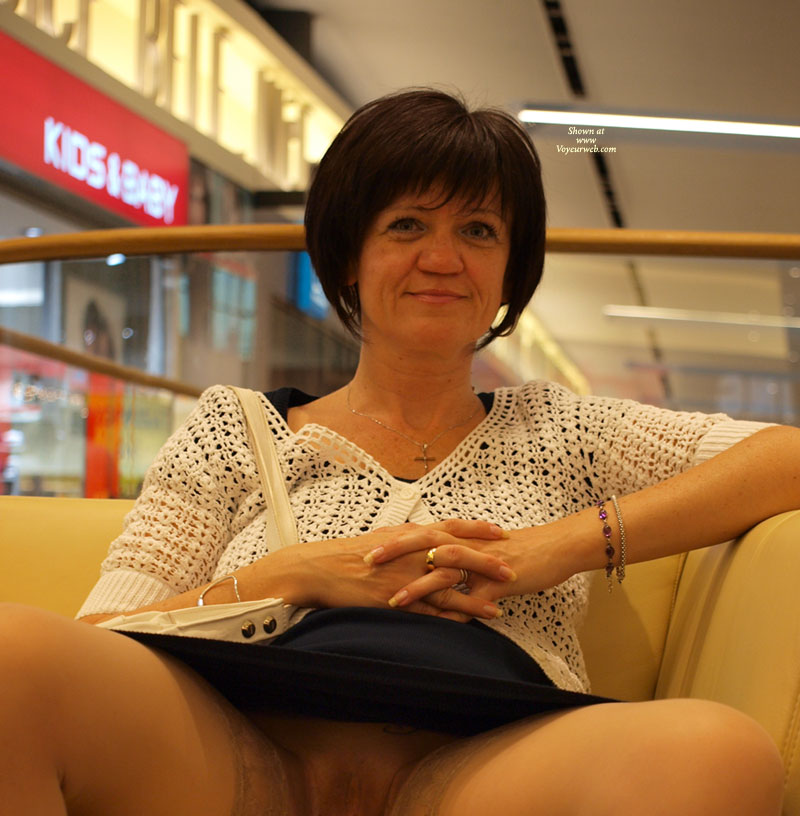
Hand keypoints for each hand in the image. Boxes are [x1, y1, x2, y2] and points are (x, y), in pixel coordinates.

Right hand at [277, 519, 515, 619]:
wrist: (321, 568)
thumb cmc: (350, 553)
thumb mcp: (384, 538)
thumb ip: (408, 537)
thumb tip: (426, 535)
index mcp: (410, 535)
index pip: (451, 527)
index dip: (478, 530)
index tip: (502, 532)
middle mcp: (411, 552)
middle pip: (457, 555)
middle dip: (487, 562)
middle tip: (513, 568)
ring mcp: (404, 577)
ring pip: (447, 586)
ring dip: (475, 596)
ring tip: (501, 604)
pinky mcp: (395, 600)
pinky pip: (427, 611)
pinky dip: (448, 619)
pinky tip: (467, 626)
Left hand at [366, 525, 573, 621]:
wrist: (556, 548)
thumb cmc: (520, 550)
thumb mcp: (483, 552)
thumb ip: (459, 561)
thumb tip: (438, 571)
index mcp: (462, 537)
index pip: (422, 533)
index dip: (396, 539)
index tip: (368, 545)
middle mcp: (468, 545)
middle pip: (425, 542)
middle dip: (395, 551)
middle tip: (367, 560)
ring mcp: (483, 562)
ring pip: (444, 569)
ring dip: (418, 585)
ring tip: (393, 600)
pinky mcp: (500, 580)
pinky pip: (475, 598)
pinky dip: (458, 612)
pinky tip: (442, 626)